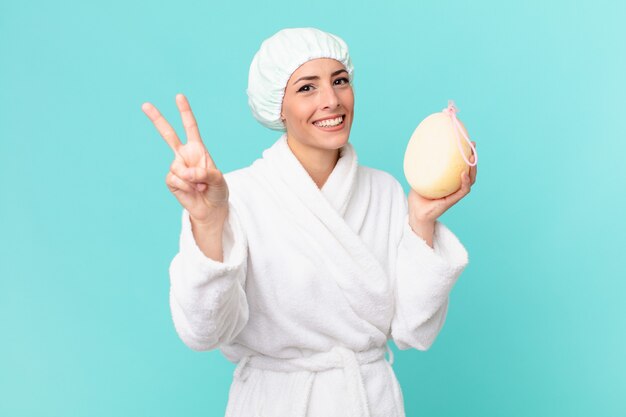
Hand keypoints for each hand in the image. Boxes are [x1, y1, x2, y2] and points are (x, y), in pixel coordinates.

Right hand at [142, 94, 228, 227]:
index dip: (185, 112)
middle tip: (145, 105)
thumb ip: (204, 173)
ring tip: (200, 186)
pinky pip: (176, 178)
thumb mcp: (218, 180)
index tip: (179, 96)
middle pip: (168, 135)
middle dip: (157, 120)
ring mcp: (177, 167)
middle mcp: (185, 155)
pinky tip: (192, 191)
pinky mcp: (171, 180)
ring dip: (192, 179)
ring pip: (178, 166)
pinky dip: (186, 186)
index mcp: (198, 149)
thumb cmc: (217, 191)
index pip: (190, 127)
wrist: (211, 208)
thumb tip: (186, 173)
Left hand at [408, 141, 476, 223]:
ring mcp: (455, 193)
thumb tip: (419, 148)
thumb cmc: (418, 196)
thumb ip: (421, 165)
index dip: (465, 155)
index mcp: (449, 181)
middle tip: (473, 145)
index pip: (461, 166)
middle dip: (473, 158)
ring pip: (470, 180)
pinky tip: (463, 173)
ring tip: (472, 158)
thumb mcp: (419, 176)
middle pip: (469, 171)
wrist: (416, 212)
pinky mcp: (452, 200)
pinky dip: (464, 182)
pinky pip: (462, 190)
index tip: (466, 142)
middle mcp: (455, 186)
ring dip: (473, 169)